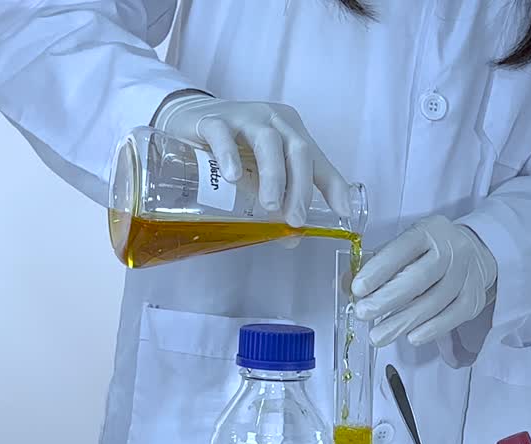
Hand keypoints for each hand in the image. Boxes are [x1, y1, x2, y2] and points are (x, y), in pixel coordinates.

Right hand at [154, 92, 351, 227]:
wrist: (188, 119)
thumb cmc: (233, 148)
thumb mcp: (259, 172)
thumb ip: (276, 200)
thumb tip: (291, 237)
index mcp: (291, 132)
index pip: (317, 159)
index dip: (333, 184)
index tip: (342, 211)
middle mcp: (273, 120)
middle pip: (298, 150)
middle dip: (300, 188)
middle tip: (295, 219)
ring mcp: (243, 117)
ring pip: (268, 142)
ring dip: (273, 176)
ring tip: (270, 205)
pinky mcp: (212, 121)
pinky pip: (223, 135)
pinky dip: (229, 155)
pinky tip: (231, 177)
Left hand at [352, 215, 497, 346]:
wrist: (476, 252)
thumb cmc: (431, 251)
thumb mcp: (405, 246)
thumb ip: (375, 264)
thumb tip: (344, 285)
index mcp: (428, 231)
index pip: (401, 249)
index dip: (379, 270)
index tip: (357, 289)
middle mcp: (450, 249)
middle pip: (419, 278)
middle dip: (387, 299)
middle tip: (363, 314)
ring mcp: (465, 274)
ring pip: (434, 301)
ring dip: (403, 321)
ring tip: (378, 335)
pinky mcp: (473, 297)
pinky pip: (452, 316)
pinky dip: (431, 329)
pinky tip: (411, 337)